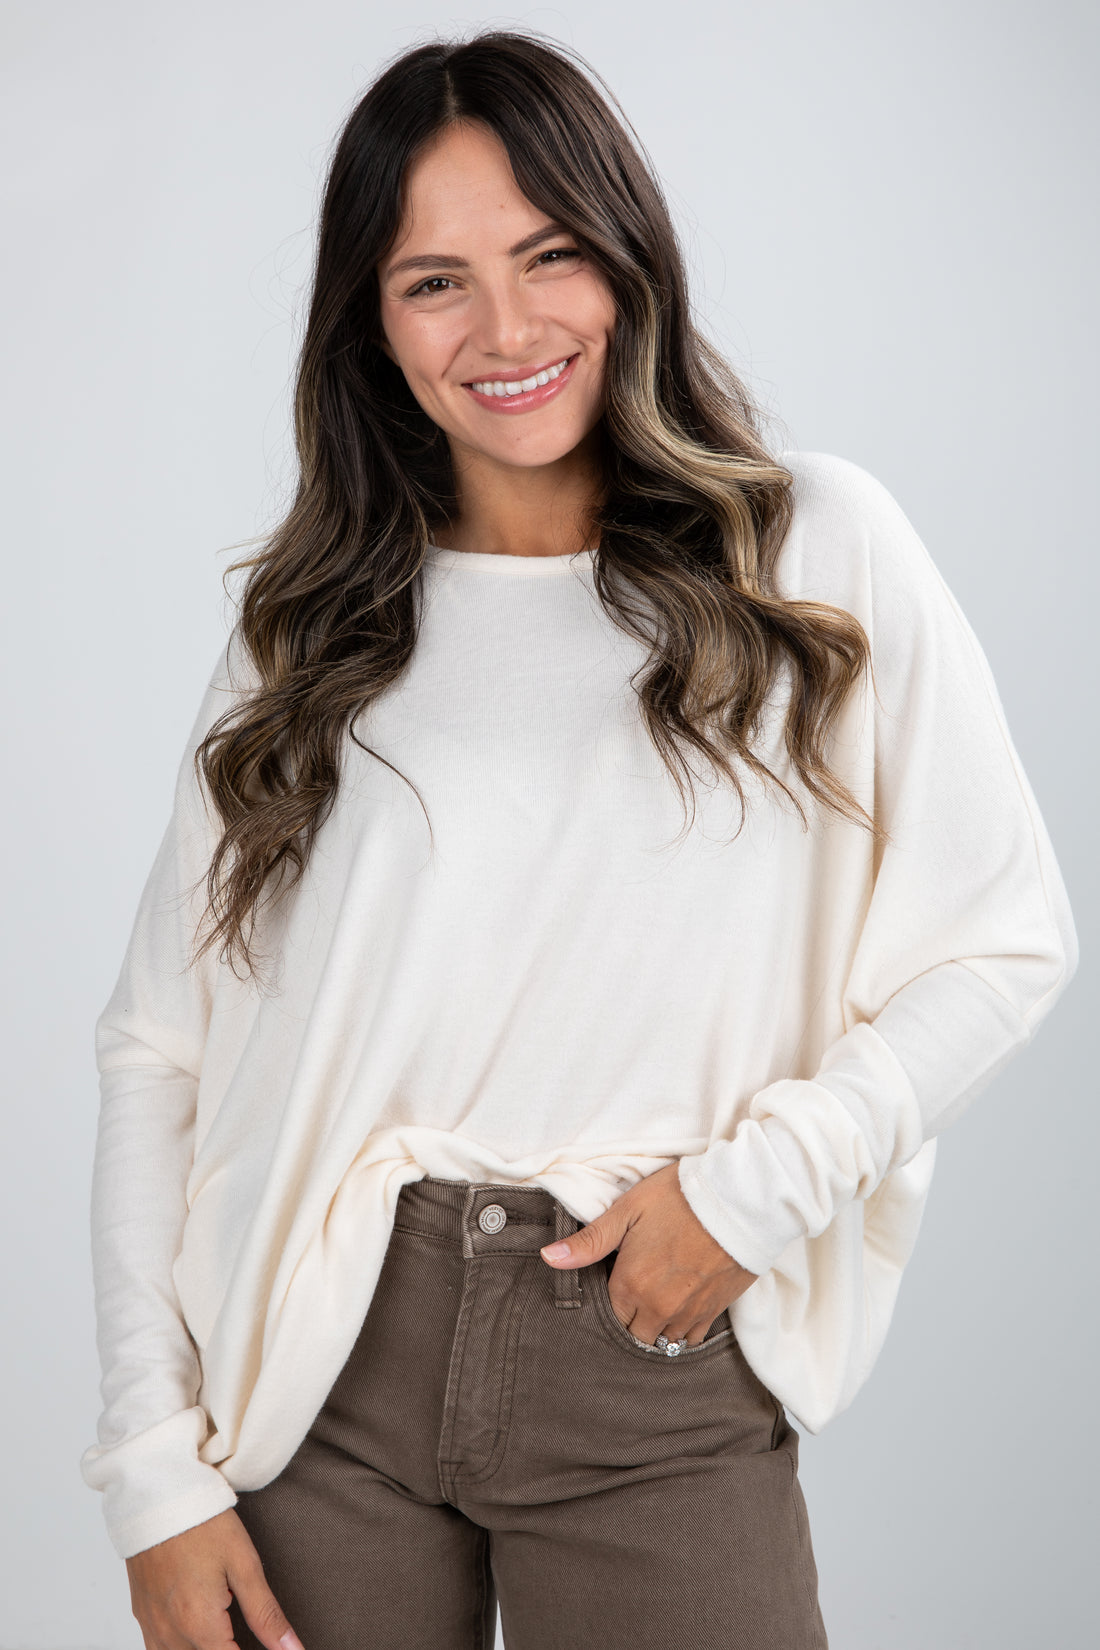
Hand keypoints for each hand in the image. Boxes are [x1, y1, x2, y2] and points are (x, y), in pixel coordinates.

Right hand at [125, 1507, 303, 1649]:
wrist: (155, 1495)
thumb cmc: (202, 1524)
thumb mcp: (244, 1564)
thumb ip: (266, 1614)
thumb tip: (292, 1649)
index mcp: (199, 1627)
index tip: (267, 1644)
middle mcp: (170, 1635)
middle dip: (228, 1647)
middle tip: (243, 1628)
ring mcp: (151, 1627)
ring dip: (205, 1646)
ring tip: (225, 1629)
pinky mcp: (141, 1615)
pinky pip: (159, 1649)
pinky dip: (180, 1645)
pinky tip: (197, 1628)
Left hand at [539, 1161, 757, 1346]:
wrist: (739, 1198)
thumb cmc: (678, 1198)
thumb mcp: (627, 1210)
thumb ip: (589, 1241)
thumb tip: (549, 1258)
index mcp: (631, 1284)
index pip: (608, 1318)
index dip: (607, 1304)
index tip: (612, 1286)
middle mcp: (659, 1308)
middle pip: (633, 1335)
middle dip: (629, 1320)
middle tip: (632, 1294)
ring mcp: (689, 1313)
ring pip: (662, 1340)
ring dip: (654, 1327)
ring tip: (654, 1301)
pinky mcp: (714, 1311)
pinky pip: (690, 1339)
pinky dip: (681, 1329)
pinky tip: (679, 1307)